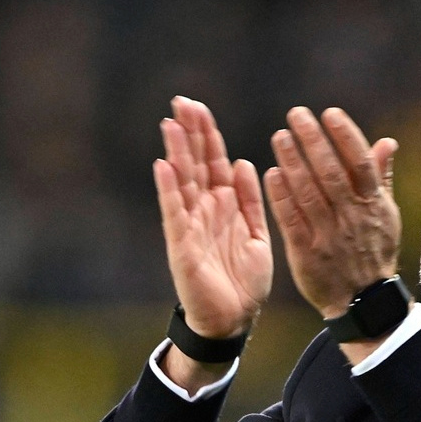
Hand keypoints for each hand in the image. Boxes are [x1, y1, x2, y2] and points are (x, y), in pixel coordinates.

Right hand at [155, 96, 271, 338]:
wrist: (235, 320)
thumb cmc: (244, 280)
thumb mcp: (256, 234)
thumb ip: (249, 200)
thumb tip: (244, 161)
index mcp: (225, 206)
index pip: (214, 162)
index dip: (207, 135)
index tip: (199, 107)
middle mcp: (204, 210)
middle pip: (195, 164)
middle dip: (190, 133)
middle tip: (181, 101)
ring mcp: (191, 226)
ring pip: (183, 182)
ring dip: (177, 153)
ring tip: (170, 123)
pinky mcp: (182, 246)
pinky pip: (175, 213)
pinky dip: (169, 190)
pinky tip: (163, 166)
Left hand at [264, 107, 399, 318]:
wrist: (362, 300)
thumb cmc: (373, 251)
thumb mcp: (386, 216)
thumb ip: (382, 177)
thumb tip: (387, 142)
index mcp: (374, 205)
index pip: (361, 163)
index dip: (345, 136)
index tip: (329, 113)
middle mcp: (353, 217)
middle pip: (332, 173)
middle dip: (314, 141)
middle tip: (296, 114)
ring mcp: (330, 235)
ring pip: (309, 193)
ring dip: (293, 162)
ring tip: (280, 136)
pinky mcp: (307, 253)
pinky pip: (292, 220)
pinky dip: (281, 197)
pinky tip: (270, 174)